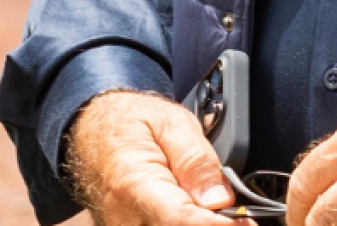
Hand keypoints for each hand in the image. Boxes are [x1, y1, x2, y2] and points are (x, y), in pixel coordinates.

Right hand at [65, 90, 234, 224]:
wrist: (90, 129)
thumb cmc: (130, 121)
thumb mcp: (170, 121)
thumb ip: (196, 159)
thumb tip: (221, 200)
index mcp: (133, 184)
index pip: (182, 221)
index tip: (246, 223)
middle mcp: (124, 218)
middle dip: (213, 223)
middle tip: (238, 215)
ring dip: (197, 223)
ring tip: (215, 210)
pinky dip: (183, 224)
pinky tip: (196, 214)